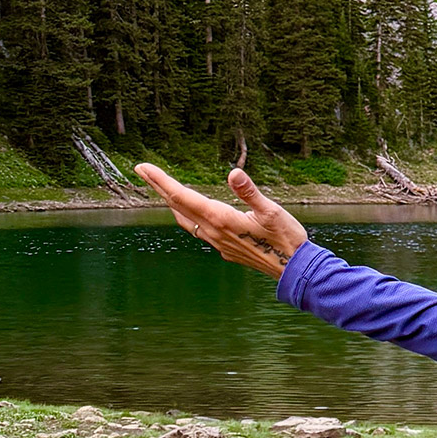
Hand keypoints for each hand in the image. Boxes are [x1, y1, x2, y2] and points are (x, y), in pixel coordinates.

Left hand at [134, 164, 308, 277]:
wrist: (294, 270)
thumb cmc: (286, 239)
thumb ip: (250, 192)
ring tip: (163, 190)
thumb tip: (233, 173)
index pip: (182, 196)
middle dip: (159, 187)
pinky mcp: (225, 249)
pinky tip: (191, 213)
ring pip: (186, 220)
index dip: (161, 180)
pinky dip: (187, 216)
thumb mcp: (271, 211)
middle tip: (142, 170)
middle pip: (178, 206)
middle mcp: (214, 232)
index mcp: (221, 219)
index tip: (143, 167)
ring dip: (171, 203)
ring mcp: (218, 243)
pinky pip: (198, 231)